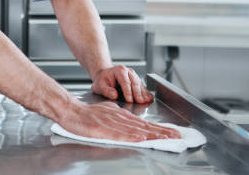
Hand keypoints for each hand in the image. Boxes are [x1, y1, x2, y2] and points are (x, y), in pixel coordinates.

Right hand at [59, 100, 180, 141]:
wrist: (71, 111)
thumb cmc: (87, 113)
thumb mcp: (108, 111)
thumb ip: (120, 117)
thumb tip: (132, 123)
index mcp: (121, 115)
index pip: (144, 122)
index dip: (159, 128)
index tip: (173, 132)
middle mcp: (119, 118)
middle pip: (143, 126)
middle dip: (161, 131)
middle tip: (177, 136)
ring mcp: (111, 124)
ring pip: (135, 130)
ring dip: (151, 134)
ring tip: (165, 138)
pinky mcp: (102, 130)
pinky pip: (119, 134)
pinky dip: (131, 136)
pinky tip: (141, 138)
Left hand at [91, 65, 152, 103]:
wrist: (105, 75)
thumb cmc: (103, 80)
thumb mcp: (99, 85)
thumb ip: (106, 90)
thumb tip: (114, 95)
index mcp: (119, 70)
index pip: (125, 82)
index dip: (128, 91)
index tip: (129, 100)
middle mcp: (128, 71)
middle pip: (134, 83)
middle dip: (137, 93)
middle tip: (140, 102)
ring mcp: (134, 75)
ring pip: (140, 84)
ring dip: (143, 94)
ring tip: (145, 101)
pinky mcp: (137, 80)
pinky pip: (142, 86)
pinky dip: (146, 93)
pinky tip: (149, 98)